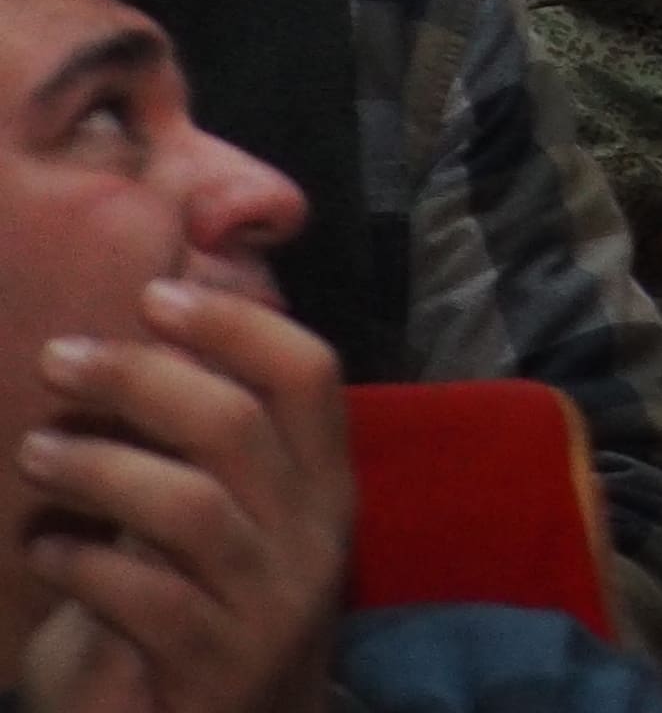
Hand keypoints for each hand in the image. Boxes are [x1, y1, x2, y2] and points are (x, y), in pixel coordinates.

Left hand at [14, 278, 347, 712]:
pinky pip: (146, 600)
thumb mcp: (228, 523)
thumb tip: (165, 316)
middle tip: (56, 360)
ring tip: (34, 453)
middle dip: (140, 379)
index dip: (234, 324)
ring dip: (99, 467)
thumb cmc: (209, 616)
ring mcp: (268, 605)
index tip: (152, 295)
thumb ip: (208, 444)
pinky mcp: (215, 668)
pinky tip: (44, 551)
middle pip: (236, 425)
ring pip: (189, 506)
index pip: (307, 374)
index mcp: (325, 484)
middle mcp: (312, 536)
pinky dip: (84, 566)